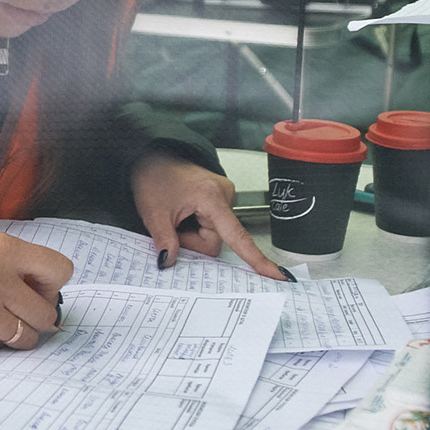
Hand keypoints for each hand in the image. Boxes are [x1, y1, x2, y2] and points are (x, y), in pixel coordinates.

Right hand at [0, 232, 71, 355]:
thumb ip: (12, 263)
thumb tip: (45, 291)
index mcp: (2, 248)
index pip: (60, 270)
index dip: (51, 286)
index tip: (36, 291)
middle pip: (46, 313)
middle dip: (33, 318)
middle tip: (12, 313)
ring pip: (26, 338)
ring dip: (12, 335)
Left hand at [131, 152, 287, 279]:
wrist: (152, 155)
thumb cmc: (155, 176)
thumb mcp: (153, 213)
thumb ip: (165, 241)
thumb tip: (169, 262)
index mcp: (212, 198)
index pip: (238, 236)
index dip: (256, 259)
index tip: (277, 274)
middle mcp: (225, 195)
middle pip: (217, 241)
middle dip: (193, 241)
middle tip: (172, 227)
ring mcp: (224, 195)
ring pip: (214, 235)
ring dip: (193, 234)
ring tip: (177, 216)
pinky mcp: (219, 198)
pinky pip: (212, 225)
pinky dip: (196, 226)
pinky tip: (184, 214)